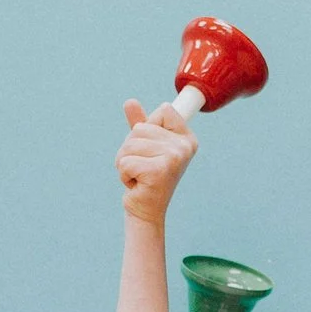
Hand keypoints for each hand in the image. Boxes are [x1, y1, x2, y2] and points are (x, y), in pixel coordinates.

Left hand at [118, 98, 197, 224]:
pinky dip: (124, 174)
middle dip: (131, 148)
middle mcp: (185, 147)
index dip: (149, 127)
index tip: (154, 149)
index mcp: (186, 138)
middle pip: (140, 128)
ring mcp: (175, 158)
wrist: (145, 209)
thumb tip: (130, 101)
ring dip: (125, 161)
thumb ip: (140, 123)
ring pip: (130, 144)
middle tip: (142, 166)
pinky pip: (125, 161)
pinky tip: (136, 184)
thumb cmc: (145, 176)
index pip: (164, 109)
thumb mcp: (144, 146)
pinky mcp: (159, 171)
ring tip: (138, 175)